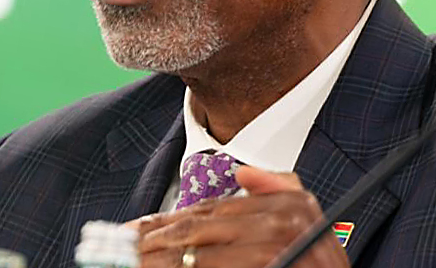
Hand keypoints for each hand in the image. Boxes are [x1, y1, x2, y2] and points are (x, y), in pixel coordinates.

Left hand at [129, 166, 347, 267]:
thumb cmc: (319, 260)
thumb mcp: (307, 215)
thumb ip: (278, 189)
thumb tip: (245, 175)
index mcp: (281, 206)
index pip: (206, 213)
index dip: (164, 222)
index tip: (129, 232)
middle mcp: (275, 226)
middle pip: (194, 233)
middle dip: (151, 242)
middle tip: (117, 249)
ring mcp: (268, 252)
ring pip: (194, 258)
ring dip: (157, 262)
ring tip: (127, 264)